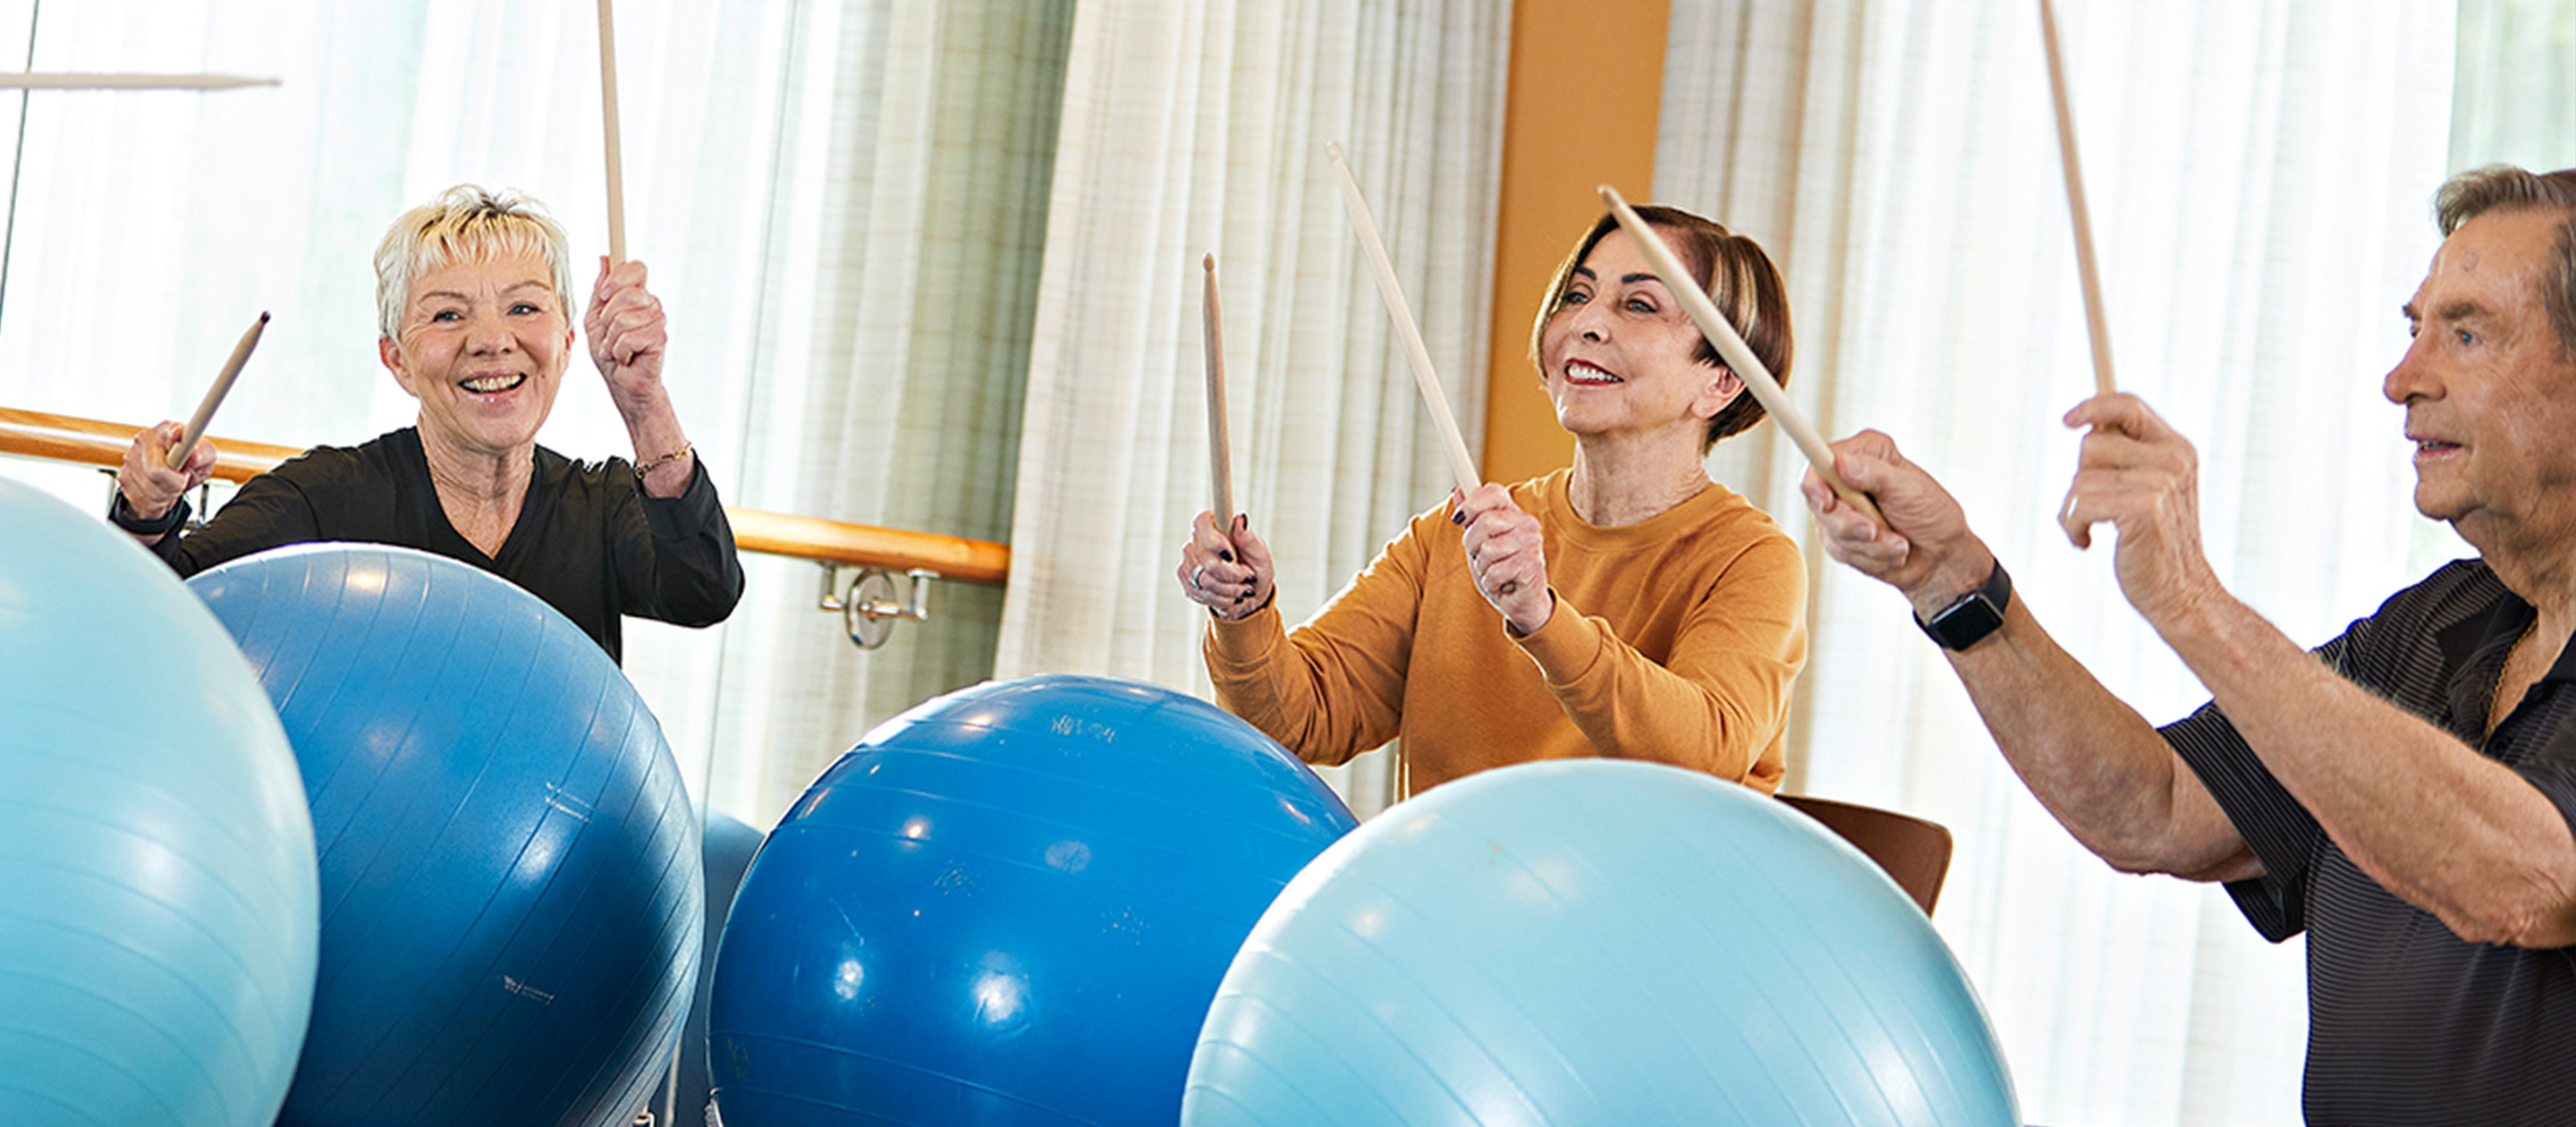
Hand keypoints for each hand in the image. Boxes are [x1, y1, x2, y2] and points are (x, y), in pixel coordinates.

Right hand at [116, 421, 216, 525]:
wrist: (173, 474)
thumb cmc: (191, 460)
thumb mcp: (206, 456)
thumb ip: (203, 453)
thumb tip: (194, 454)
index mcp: (167, 430)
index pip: (168, 432)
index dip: (174, 437)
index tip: (177, 435)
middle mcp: (144, 441)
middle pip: (155, 471)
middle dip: (175, 485)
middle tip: (183, 481)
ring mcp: (130, 458)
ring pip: (149, 490)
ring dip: (166, 495)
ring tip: (173, 487)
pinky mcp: (123, 476)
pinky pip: (141, 499)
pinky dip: (155, 503)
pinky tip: (161, 492)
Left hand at [585, 256, 666, 403]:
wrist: (621, 381)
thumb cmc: (609, 350)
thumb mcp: (594, 317)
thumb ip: (599, 290)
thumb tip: (605, 259)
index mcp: (636, 295)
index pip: (636, 268)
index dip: (619, 278)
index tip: (605, 295)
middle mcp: (651, 304)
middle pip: (628, 293)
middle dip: (608, 317)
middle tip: (608, 332)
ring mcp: (658, 321)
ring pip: (625, 319)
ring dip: (612, 339)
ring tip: (615, 348)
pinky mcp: (659, 339)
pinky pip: (630, 338)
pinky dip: (619, 351)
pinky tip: (624, 357)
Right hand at [1177, 511, 1274, 619]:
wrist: (1249, 592)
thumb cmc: (1255, 567)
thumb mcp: (1260, 554)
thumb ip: (1249, 539)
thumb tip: (1240, 520)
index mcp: (1215, 526)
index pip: (1202, 523)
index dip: (1213, 540)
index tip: (1230, 555)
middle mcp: (1198, 542)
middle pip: (1207, 560)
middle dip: (1232, 574)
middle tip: (1248, 576)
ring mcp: (1189, 562)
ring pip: (1206, 581)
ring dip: (1231, 589)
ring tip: (1243, 587)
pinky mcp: (1187, 583)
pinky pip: (1204, 595)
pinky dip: (1223, 599)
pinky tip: (1232, 595)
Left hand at [1453, 484, 1551, 633]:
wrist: (1522, 602)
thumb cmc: (1501, 571)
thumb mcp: (1479, 543)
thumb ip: (1470, 518)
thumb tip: (1458, 491)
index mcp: (1513, 513)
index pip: (1493, 492)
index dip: (1471, 503)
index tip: (1459, 519)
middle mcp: (1526, 523)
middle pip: (1485, 521)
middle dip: (1472, 545)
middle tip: (1480, 557)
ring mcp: (1531, 543)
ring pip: (1489, 549)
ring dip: (1483, 567)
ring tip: (1494, 571)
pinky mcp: (1532, 565)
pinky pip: (1495, 571)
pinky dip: (1491, 582)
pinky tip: (1501, 584)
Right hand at [1800, 429, 1992, 621]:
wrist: (1939, 554)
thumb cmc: (1931, 513)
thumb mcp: (1909, 489)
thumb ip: (1875, 474)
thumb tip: (1842, 463)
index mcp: (1863, 453)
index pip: (1820, 462)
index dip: (1816, 483)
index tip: (1827, 503)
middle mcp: (1845, 479)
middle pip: (1820, 502)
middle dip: (1851, 525)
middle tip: (1877, 531)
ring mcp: (1840, 509)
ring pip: (1832, 532)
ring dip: (1871, 545)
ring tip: (1899, 544)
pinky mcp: (1839, 537)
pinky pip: (1841, 552)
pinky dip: (1871, 557)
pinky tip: (1891, 552)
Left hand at [2059, 394, 2222, 625]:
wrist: (2181, 594)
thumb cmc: (2153, 545)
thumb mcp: (2147, 491)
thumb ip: (2125, 458)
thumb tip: (2083, 425)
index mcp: (2176, 449)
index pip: (2129, 405)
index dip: (2093, 407)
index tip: (2066, 421)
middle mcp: (2173, 460)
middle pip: (2092, 444)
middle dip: (2079, 479)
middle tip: (2092, 512)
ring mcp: (2162, 483)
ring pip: (2081, 478)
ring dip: (2071, 510)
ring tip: (2090, 531)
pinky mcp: (2144, 509)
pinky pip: (2080, 503)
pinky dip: (2072, 527)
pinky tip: (2087, 543)